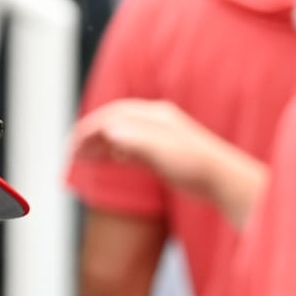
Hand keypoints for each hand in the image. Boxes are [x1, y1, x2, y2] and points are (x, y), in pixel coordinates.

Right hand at [73, 98, 265, 223]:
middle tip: (71, 152)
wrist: (224, 181)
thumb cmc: (196, 165)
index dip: (88, 129)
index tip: (72, 146)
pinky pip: (134, 147)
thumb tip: (109, 132)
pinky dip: (117, 151)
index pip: (112, 115)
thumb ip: (133, 139)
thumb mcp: (160, 151)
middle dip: (91, 135)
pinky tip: (111, 160)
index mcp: (154, 115)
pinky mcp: (166, 153)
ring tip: (83, 157)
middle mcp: (157, 121)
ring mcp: (162, 137)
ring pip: (123, 135)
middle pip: (114, 122)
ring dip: (101, 144)